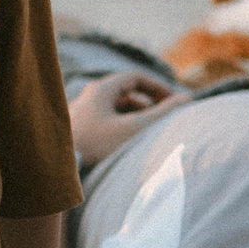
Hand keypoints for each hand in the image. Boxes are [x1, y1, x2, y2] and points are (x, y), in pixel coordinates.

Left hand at [69, 70, 189, 168]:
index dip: (157, 87)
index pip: (135, 78)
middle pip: (124, 95)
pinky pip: (103, 125)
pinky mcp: (76, 134)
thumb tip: (187, 99)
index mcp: (100, 90)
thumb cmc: (97, 146)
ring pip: (113, 112)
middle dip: (148, 106)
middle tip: (164, 120)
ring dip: (133, 119)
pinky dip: (119, 130)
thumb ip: (162, 113)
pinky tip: (127, 148)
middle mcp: (87, 99)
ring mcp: (79, 116)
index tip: (173, 101)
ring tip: (148, 135)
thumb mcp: (135, 128)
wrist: (60, 169)